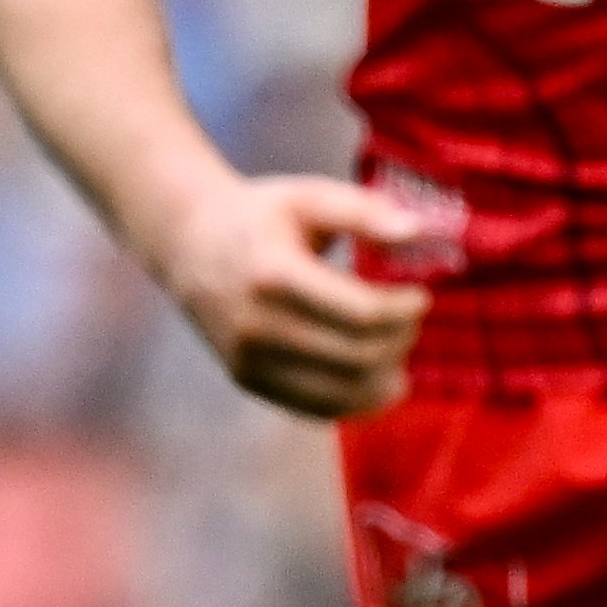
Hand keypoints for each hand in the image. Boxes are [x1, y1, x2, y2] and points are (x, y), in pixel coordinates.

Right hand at [146, 170, 448, 421]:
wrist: (186, 244)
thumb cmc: (259, 217)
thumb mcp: (309, 197)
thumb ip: (365, 213)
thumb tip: (420, 233)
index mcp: (273, 274)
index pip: (360, 314)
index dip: (404, 311)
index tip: (420, 296)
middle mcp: (256, 324)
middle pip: (358, 356)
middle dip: (401, 340)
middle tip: (409, 318)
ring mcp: (248, 359)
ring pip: (342, 393)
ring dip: (386, 376)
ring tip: (397, 348)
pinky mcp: (247, 380)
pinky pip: (317, 409)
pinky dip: (359, 402)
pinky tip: (378, 379)